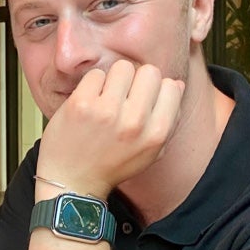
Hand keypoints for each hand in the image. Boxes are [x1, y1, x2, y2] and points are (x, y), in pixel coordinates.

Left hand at [36, 60, 183, 199]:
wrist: (72, 181)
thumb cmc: (112, 165)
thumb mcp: (150, 152)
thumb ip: (169, 120)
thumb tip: (177, 84)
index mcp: (156, 134)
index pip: (171, 86)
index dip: (156, 89)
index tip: (143, 99)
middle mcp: (134, 121)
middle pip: (149, 71)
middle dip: (137, 80)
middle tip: (123, 96)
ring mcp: (106, 111)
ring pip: (122, 67)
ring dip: (114, 80)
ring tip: (105, 98)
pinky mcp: (81, 103)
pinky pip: (96, 74)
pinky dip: (92, 85)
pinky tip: (89, 102)